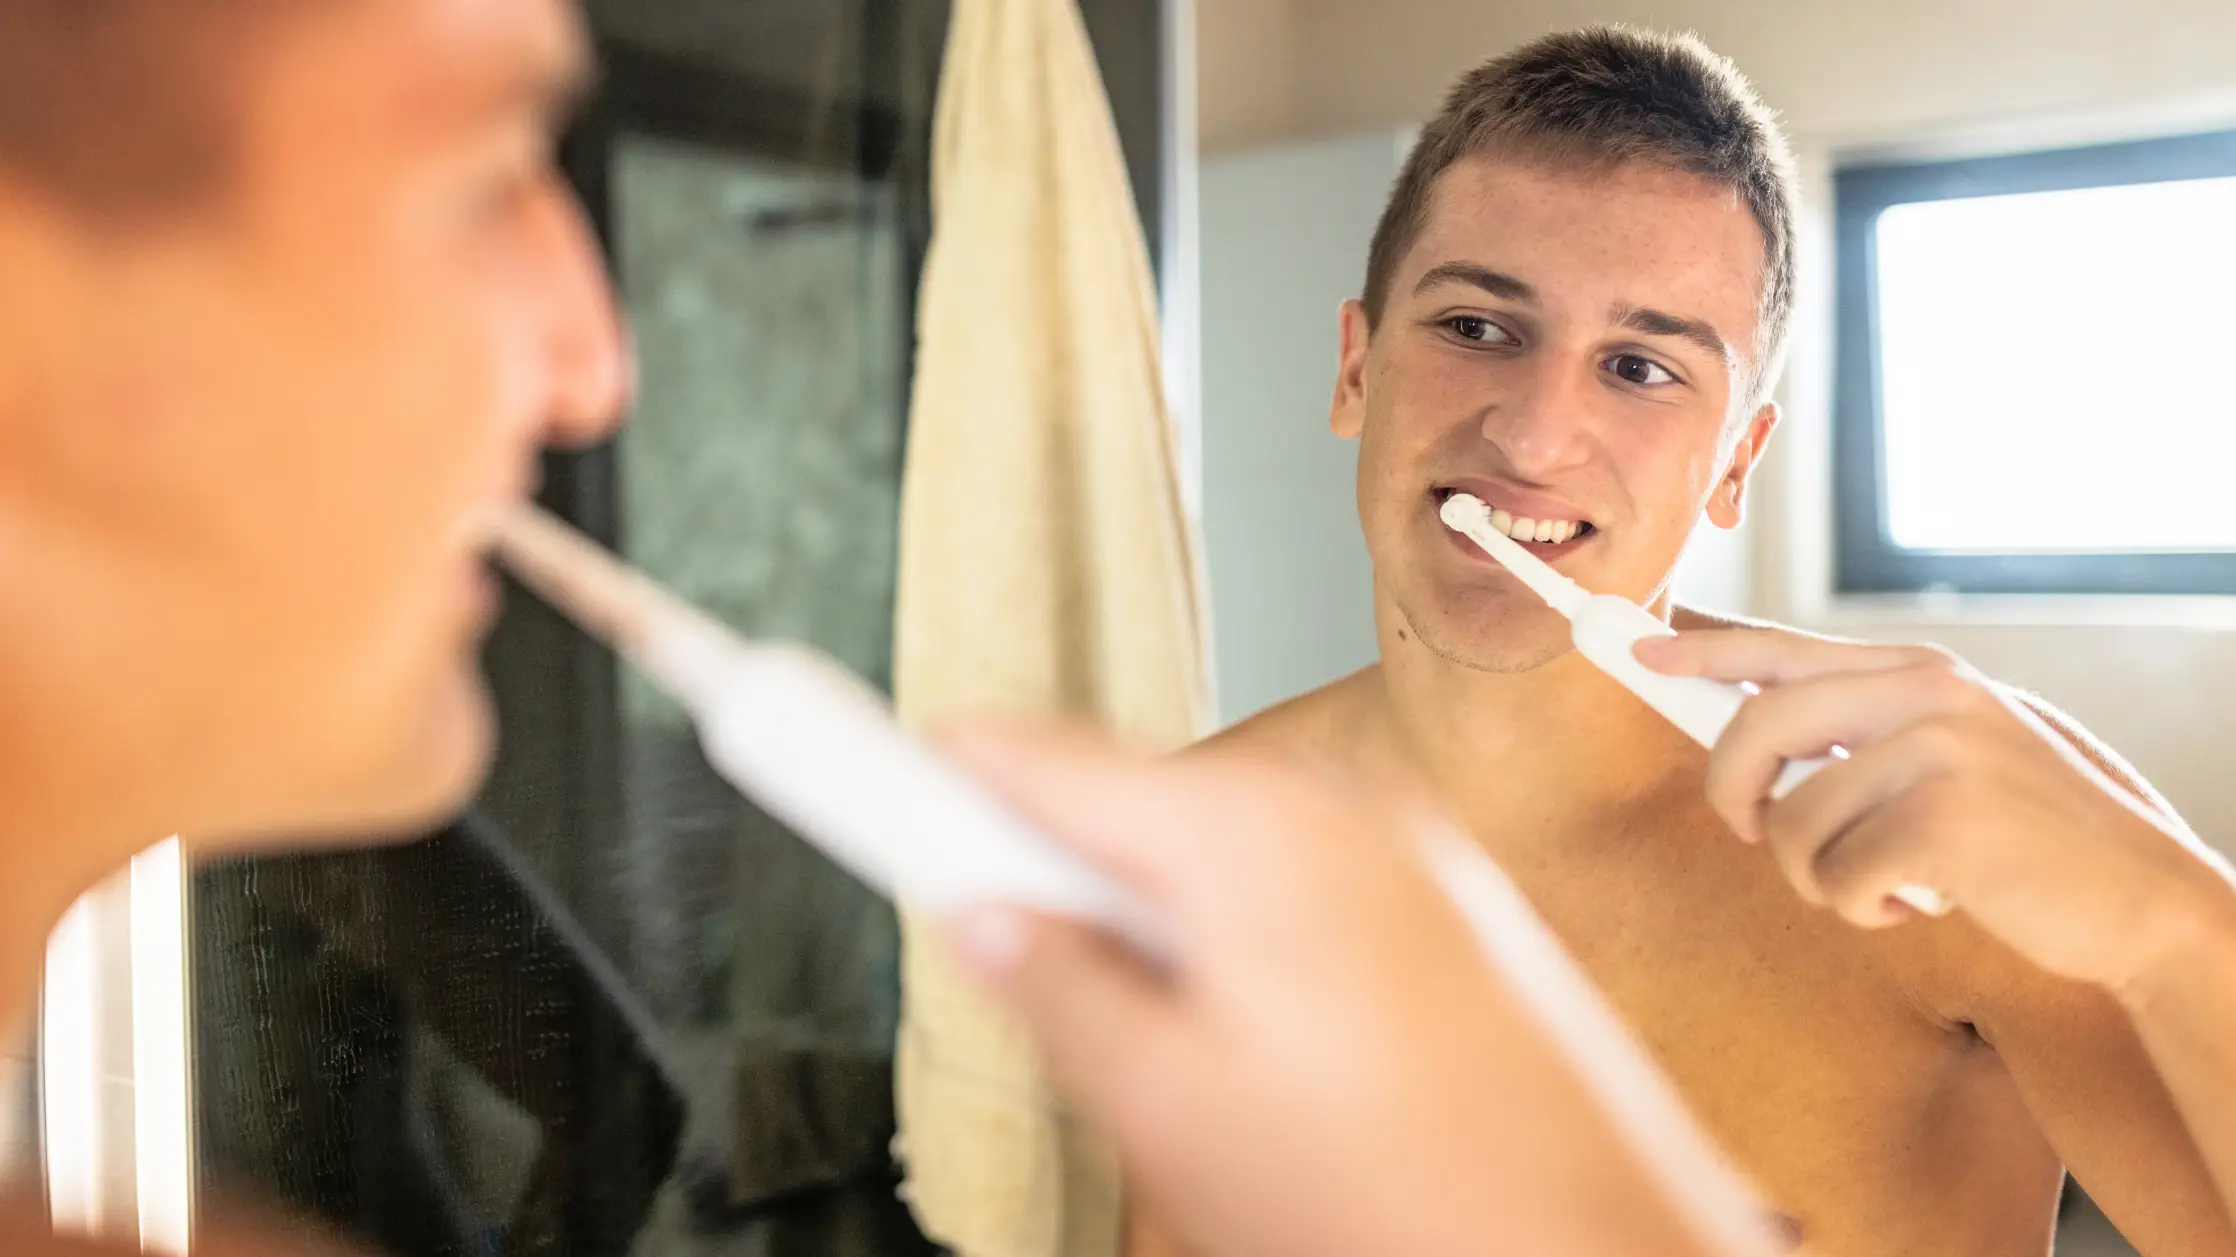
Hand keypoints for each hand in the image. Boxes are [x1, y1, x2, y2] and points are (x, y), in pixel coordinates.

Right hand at [937, 726, 1771, 1256]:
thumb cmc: (1397, 1202)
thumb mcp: (1168, 1110)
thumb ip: (1054, 991)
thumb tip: (978, 916)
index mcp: (1248, 836)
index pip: (1037, 756)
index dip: (926, 763)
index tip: (841, 748)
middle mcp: (1337, 811)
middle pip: (1130, 805)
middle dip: (1061, 880)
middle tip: (1034, 987)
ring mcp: (1408, 854)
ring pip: (1217, 860)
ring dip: (1158, 927)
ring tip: (1186, 1073)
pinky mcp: (1453, 911)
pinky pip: (1302, 894)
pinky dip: (1245, 945)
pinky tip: (1271, 1068)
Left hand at [1637, 629, 2235, 994]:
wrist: (2138, 900)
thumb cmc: (2024, 838)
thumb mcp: (1949, 755)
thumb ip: (1861, 733)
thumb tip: (1747, 727)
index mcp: (1917, 672)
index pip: (1781, 648)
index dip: (1698, 653)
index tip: (1636, 654)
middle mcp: (1923, 694)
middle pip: (1754, 727)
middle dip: (1732, 793)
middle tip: (1753, 832)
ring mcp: (1937, 751)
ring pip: (1792, 823)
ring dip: (1820, 877)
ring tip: (1889, 881)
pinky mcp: (1943, 819)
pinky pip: (1836, 876)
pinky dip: (1862, 909)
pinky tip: (1919, 904)